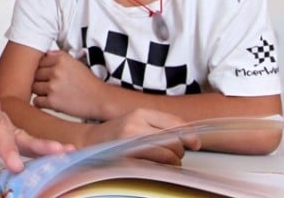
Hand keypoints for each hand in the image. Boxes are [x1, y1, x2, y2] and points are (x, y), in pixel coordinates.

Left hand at [32, 49, 105, 118]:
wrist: (101, 100)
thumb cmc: (89, 82)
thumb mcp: (76, 63)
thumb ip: (58, 56)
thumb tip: (44, 54)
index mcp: (61, 59)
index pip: (39, 62)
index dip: (43, 69)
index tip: (49, 75)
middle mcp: (56, 71)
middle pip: (35, 74)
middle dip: (41, 80)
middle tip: (51, 86)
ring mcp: (53, 87)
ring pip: (34, 87)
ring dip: (40, 92)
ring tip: (51, 94)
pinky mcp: (53, 102)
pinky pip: (36, 101)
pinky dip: (41, 103)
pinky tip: (50, 102)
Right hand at [84, 108, 198, 164]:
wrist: (88, 142)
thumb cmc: (117, 134)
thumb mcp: (136, 121)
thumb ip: (160, 125)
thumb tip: (191, 139)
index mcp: (139, 113)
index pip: (174, 123)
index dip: (189, 135)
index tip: (196, 144)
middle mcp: (135, 126)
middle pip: (174, 141)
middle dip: (179, 151)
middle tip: (174, 155)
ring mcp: (130, 143)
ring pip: (168, 155)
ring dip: (173, 162)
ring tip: (167, 163)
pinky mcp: (127, 159)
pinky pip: (156, 167)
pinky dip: (162, 170)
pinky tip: (157, 168)